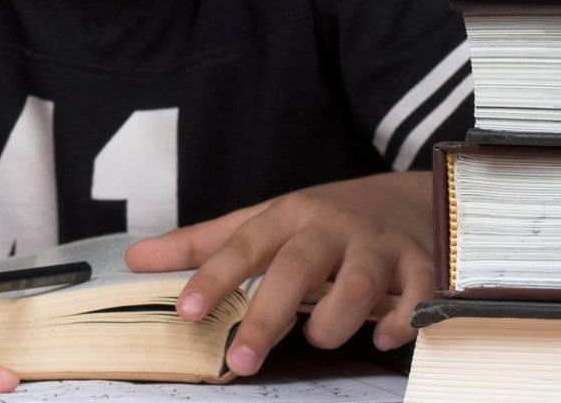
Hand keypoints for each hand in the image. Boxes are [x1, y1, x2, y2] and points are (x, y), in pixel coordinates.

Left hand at [123, 172, 434, 376]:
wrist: (410, 198)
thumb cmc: (323, 220)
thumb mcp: (264, 222)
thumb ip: (203, 244)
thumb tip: (136, 259)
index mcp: (289, 214)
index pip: (243, 244)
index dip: (212, 276)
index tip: (184, 311)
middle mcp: (332, 226)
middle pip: (295, 269)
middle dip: (267, 318)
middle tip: (241, 362)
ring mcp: (380, 245)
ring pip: (357, 286)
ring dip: (333, 323)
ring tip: (319, 337)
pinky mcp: (423, 266)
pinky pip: (415, 299)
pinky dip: (400, 324)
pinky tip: (384, 337)